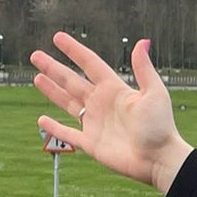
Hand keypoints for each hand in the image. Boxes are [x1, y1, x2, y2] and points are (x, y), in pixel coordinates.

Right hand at [31, 32, 193, 192]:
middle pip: (72, 81)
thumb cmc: (160, 127)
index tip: (58, 37)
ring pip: (67, 103)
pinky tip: (41, 119)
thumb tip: (142, 42)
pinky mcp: (90, 143)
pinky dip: (54, 127)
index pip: (91, 64)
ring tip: (37, 78)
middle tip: (36, 56)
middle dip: (54, 68)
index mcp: (115, 90)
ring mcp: (95, 123)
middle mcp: (102, 104)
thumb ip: (144, 69)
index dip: (74, 51)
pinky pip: (67, 133)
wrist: (159, 158)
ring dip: (52, 91)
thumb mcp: (155, 93)